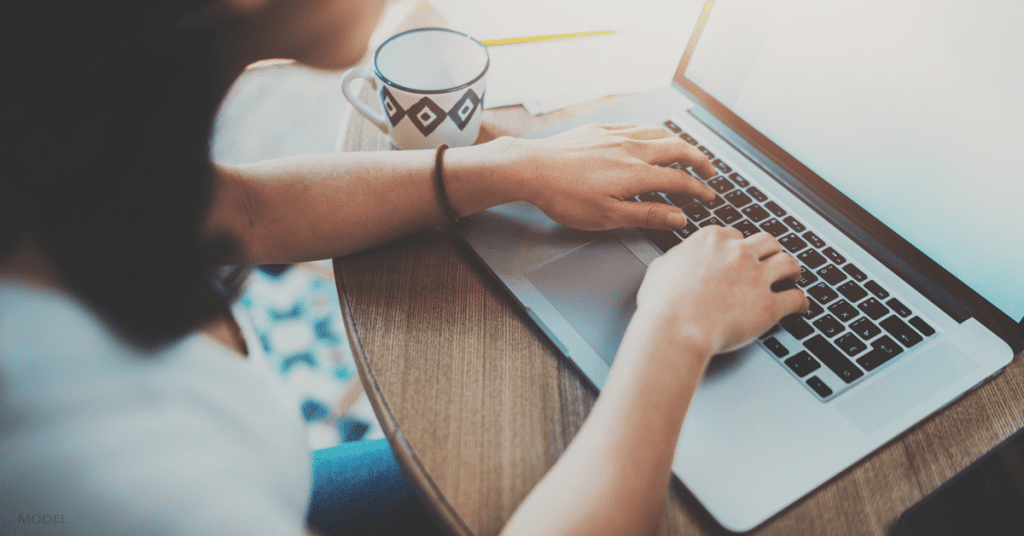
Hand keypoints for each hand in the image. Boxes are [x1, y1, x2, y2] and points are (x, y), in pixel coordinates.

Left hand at [506, 123, 717, 230]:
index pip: (679, 180)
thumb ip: (646, 215)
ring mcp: (615, 135)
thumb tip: (679, 217)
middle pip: (677, 148)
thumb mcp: (607, 217)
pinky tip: (647, 138)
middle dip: (698, 160)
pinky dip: (650, 132)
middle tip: (709, 172)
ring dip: (677, 143)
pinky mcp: (599, 129)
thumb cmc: (565, 197)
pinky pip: (634, 126)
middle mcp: (631, 149)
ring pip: (657, 132)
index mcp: (636, 173)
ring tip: (685, 153)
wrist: (530, 168)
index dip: (698, 189)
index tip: (708, 197)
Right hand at [635, 227, 808, 355]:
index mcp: (711, 240)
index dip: (738, 247)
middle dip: (770, 251)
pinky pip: (796, 298)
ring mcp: (757, 277)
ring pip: (788, 262)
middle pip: (767, 242)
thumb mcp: (659, 270)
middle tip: (771, 261)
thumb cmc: (661, 304)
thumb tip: (674, 261)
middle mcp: (738, 253)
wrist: (675, 329)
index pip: (734, 235)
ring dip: (792, 269)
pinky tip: (801, 306)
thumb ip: (674, 260)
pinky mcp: (769, 305)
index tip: (739, 256)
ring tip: (793, 276)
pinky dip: (801, 302)